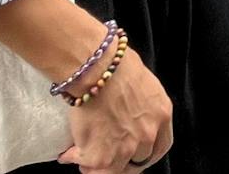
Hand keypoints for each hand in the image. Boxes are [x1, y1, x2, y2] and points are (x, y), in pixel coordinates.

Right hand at [58, 46, 172, 173]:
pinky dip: (74, 159)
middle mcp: (147, 136)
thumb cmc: (116, 65)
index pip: (160, 146)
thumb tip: (128, 114)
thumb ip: (142, 106)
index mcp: (161, 115)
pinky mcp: (100, 156)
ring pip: (112, 169)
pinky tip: (67, 154)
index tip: (137, 154)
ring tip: (84, 159)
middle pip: (137, 162)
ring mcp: (125, 148)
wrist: (96, 69)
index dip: (147, 153)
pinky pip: (87, 165)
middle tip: (107, 156)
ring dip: (97, 165)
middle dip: (122, 161)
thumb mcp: (143, 84)